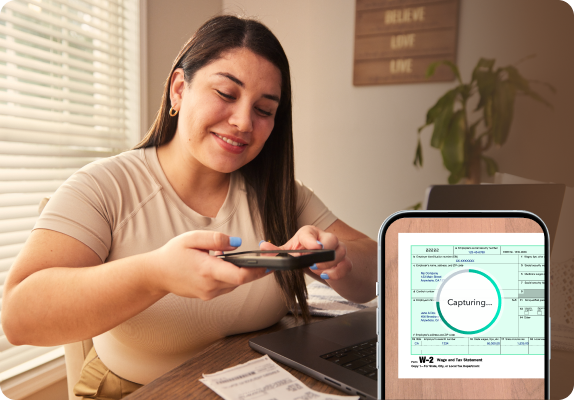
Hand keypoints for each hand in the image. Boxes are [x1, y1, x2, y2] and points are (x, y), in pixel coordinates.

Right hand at [148, 231, 268, 300]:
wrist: (156, 274)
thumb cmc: (173, 254)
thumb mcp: (192, 238)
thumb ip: (216, 239)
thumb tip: (236, 243)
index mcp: (207, 270)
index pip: (239, 276)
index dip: (257, 270)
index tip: (269, 263)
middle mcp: (210, 286)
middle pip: (241, 281)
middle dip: (255, 270)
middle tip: (267, 259)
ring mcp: (209, 293)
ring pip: (235, 285)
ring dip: (241, 273)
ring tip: (240, 258)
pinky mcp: (208, 295)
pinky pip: (227, 286)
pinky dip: (231, 276)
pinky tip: (226, 265)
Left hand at [259, 225, 351, 280]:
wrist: (320, 262)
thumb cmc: (303, 253)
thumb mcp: (289, 251)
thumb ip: (276, 251)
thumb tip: (263, 246)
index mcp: (309, 233)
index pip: (311, 233)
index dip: (312, 240)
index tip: (314, 247)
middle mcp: (325, 238)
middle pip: (332, 239)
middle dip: (324, 253)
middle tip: (313, 264)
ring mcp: (337, 249)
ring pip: (341, 252)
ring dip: (329, 265)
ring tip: (317, 271)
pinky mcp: (344, 261)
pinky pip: (346, 265)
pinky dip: (338, 273)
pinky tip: (327, 276)